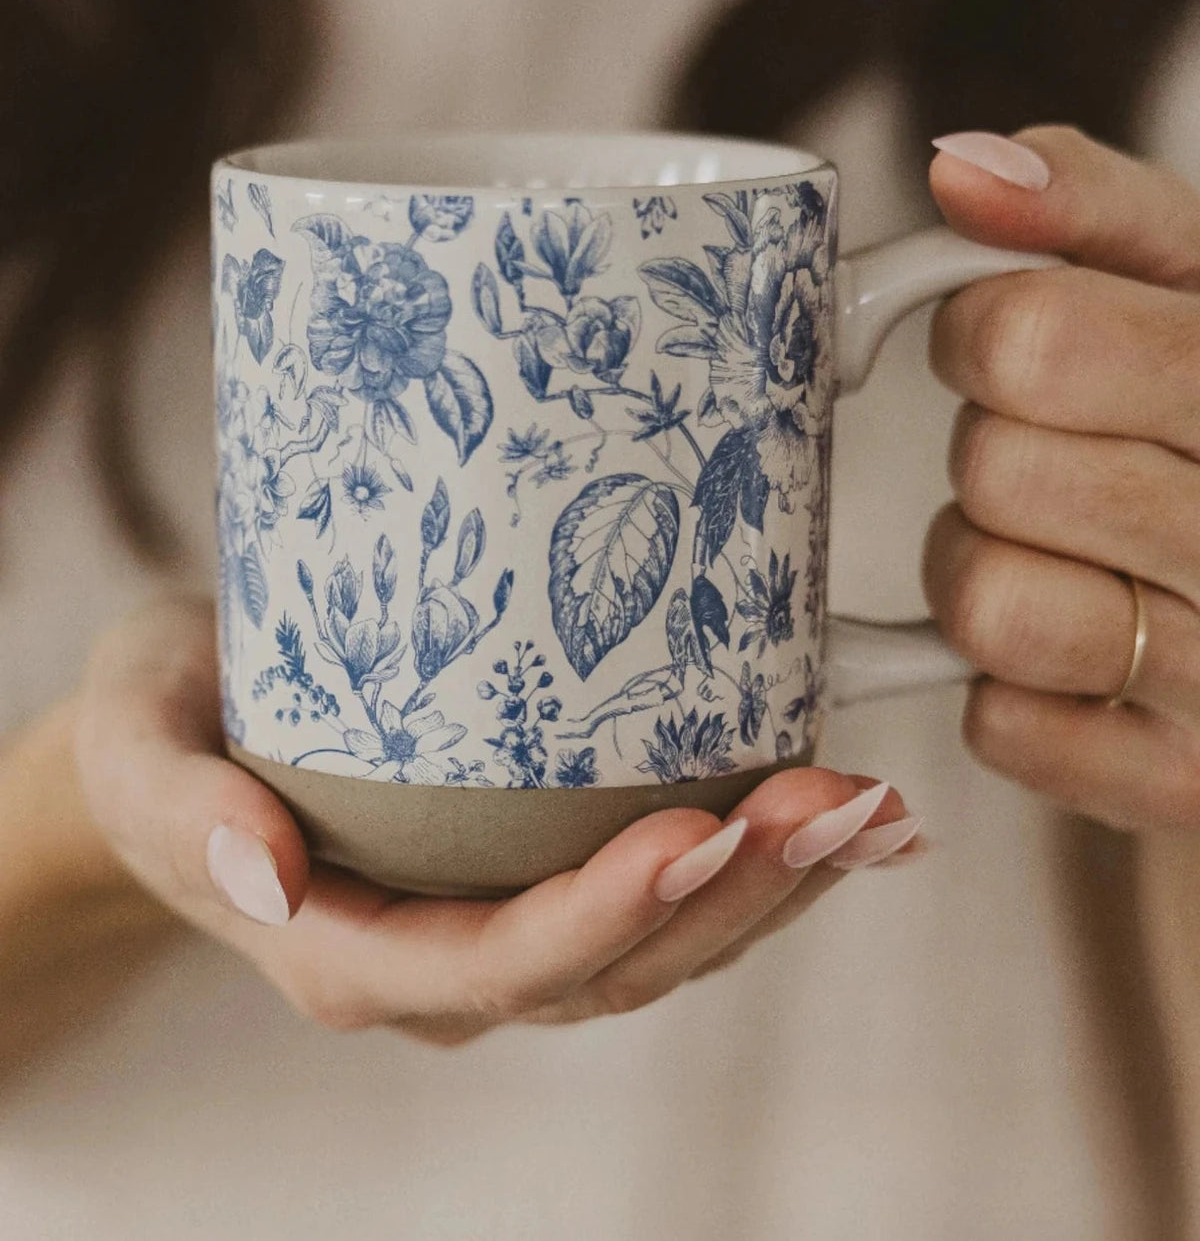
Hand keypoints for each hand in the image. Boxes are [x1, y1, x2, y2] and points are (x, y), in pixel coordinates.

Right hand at [74, 600, 918, 1042]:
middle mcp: (442, 964)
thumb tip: (258, 868)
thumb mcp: (137, 745)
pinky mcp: (537, 882)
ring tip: (868, 809)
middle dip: (733, 893)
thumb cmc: (161, 734)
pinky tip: (846, 824)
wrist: (179, 739)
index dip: (604, 915)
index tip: (696, 831)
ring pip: (660, 949)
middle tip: (830, 802)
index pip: (496, 963)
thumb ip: (180, 807)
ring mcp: (499, 933)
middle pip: (612, 966)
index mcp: (349, 950)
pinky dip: (762, 870)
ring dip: (774, 886)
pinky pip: (664, 904)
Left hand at [923, 126, 1199, 828]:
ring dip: (979, 568)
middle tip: (1045, 449)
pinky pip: (1001, 727)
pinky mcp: (1184, 783)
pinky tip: (1080, 654)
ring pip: (987, 608)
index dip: (982, 330)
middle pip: (996, 468)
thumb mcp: (1194, 279)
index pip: (1029, 336)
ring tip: (1052, 549)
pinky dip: (1011, 688)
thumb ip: (1094, 207)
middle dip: (991, 446)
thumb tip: (965, 170)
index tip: (1008, 344)